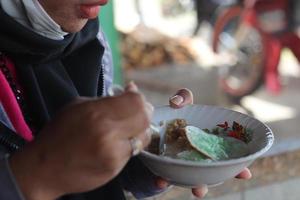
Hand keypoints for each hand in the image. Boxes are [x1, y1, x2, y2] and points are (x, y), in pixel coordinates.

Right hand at [9, 86, 151, 199]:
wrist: (45, 169)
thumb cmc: (60, 133)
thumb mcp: (78, 106)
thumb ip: (107, 99)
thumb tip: (132, 89)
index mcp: (96, 114)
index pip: (136, 102)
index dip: (138, 97)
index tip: (132, 96)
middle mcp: (108, 134)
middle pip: (145, 118)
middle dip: (144, 111)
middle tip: (136, 110)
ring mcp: (113, 154)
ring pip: (143, 136)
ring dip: (139, 129)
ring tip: (127, 127)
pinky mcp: (115, 169)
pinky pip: (133, 151)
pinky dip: (130, 144)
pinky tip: (117, 142)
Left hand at [156, 88, 251, 197]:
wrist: (152, 127)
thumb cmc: (176, 115)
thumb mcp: (182, 104)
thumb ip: (183, 97)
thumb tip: (176, 103)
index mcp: (208, 144)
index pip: (228, 158)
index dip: (239, 168)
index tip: (245, 174)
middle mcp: (199, 157)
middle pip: (213, 172)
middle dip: (218, 181)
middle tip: (219, 186)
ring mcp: (184, 164)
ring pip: (195, 179)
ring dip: (198, 187)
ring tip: (198, 192)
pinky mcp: (167, 167)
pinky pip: (167, 177)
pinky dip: (164, 180)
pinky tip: (161, 180)